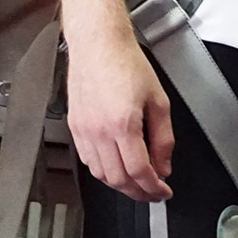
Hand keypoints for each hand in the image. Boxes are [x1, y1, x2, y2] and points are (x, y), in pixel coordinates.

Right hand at [66, 33, 172, 201]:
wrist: (98, 44)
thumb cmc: (126, 63)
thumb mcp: (158, 101)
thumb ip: (163, 138)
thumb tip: (164, 166)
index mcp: (122, 124)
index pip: (138, 172)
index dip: (153, 188)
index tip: (163, 192)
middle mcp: (98, 130)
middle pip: (118, 179)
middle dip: (138, 192)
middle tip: (153, 193)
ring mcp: (83, 130)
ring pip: (100, 174)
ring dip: (120, 185)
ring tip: (137, 183)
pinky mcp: (74, 126)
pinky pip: (88, 160)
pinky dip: (103, 171)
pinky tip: (117, 168)